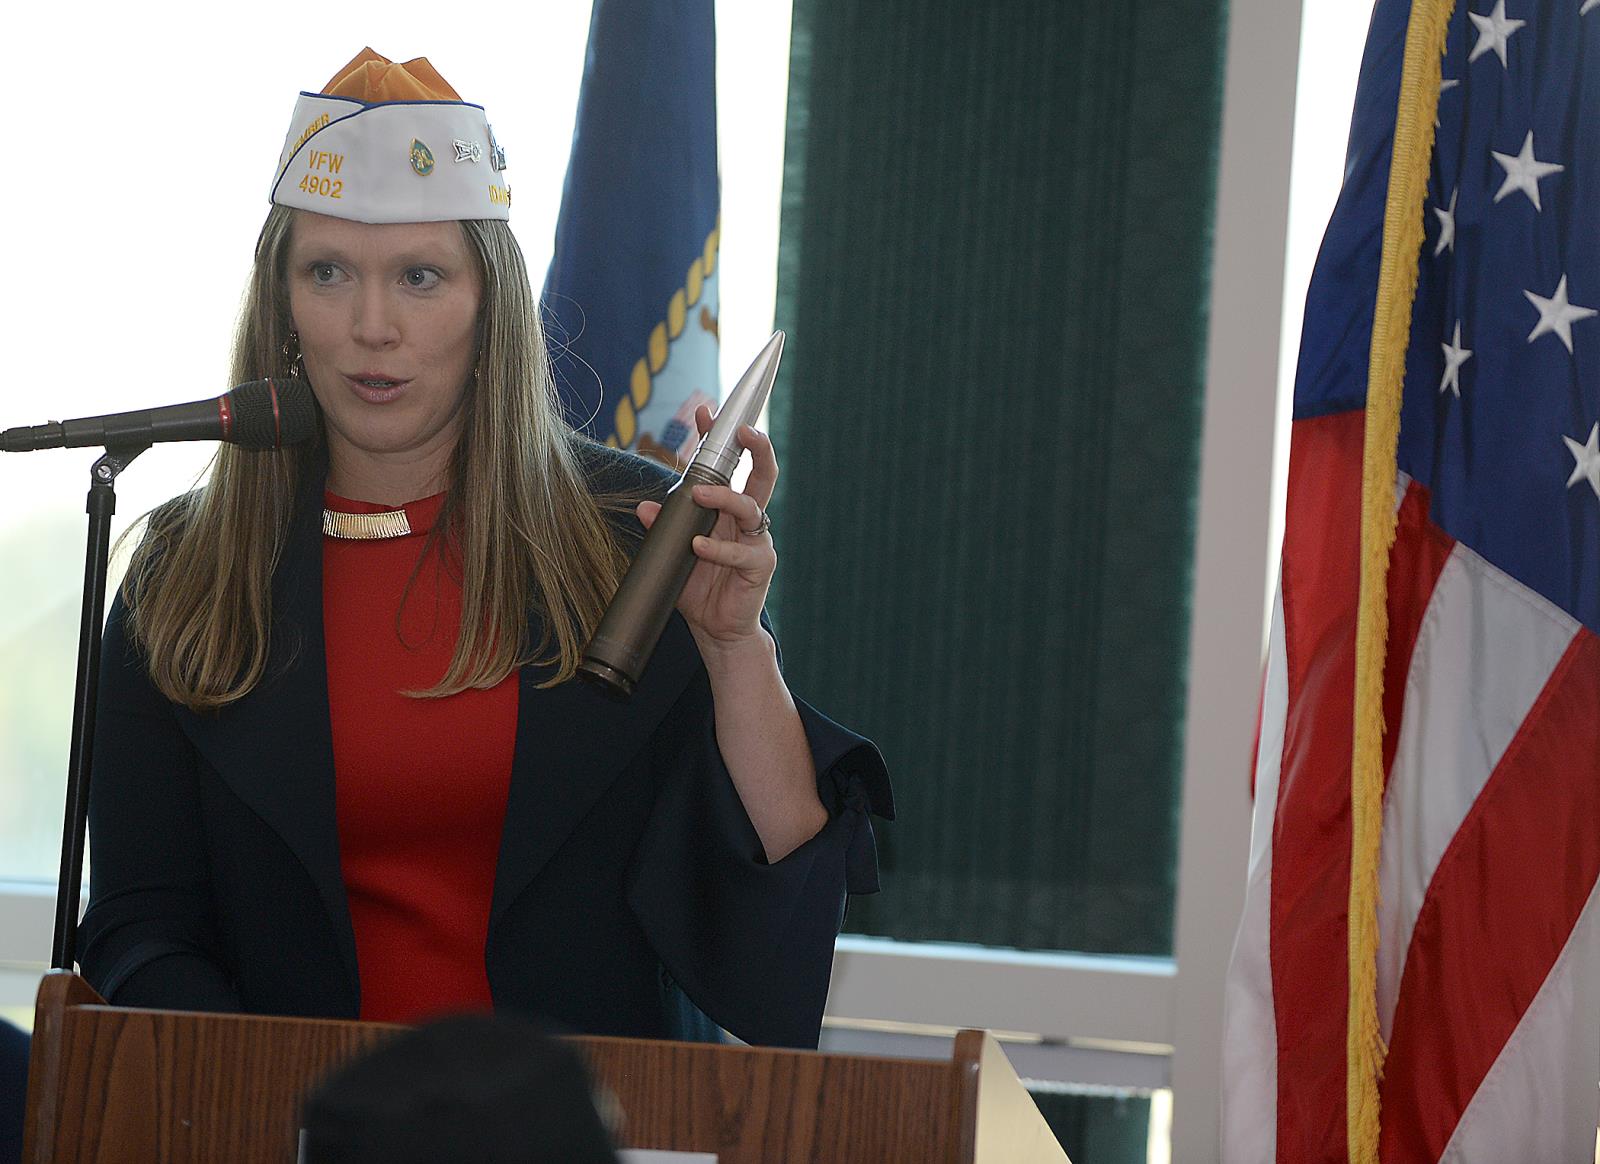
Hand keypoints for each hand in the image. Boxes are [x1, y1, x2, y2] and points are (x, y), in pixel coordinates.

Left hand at [635, 405, 777, 657]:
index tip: (704, 413)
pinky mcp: (759, 565)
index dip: (718, 439)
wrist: (716, 630)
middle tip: (743, 431)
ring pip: (751, 506)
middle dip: (756, 448)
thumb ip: (663, 528)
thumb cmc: (698, 587)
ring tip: (699, 495)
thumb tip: (644, 506)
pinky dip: (718, 547)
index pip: (728, 467)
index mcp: (728, 510)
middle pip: (762, 475)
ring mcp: (756, 540)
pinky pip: (741, 551)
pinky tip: (699, 546)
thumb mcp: (673, 553)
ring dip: (725, 497)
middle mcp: (747, 519)